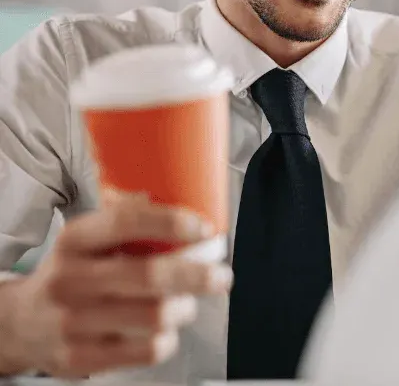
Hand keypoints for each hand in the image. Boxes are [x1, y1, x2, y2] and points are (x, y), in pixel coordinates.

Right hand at [2, 198, 232, 377]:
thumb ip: (127, 220)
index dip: (171, 222)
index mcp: (74, 240)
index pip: (125, 222)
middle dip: (198, 275)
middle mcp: (70, 279)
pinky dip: (168, 339)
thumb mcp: (87, 240)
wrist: (19, 323)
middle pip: (150, 276)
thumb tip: (183, 196)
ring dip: (184, 308)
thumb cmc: (72, 273)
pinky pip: (147, 350)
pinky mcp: (79, 357)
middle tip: (221, 275)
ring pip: (155, 316)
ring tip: (186, 303)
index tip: (204, 228)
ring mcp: (72, 322)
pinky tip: (164, 330)